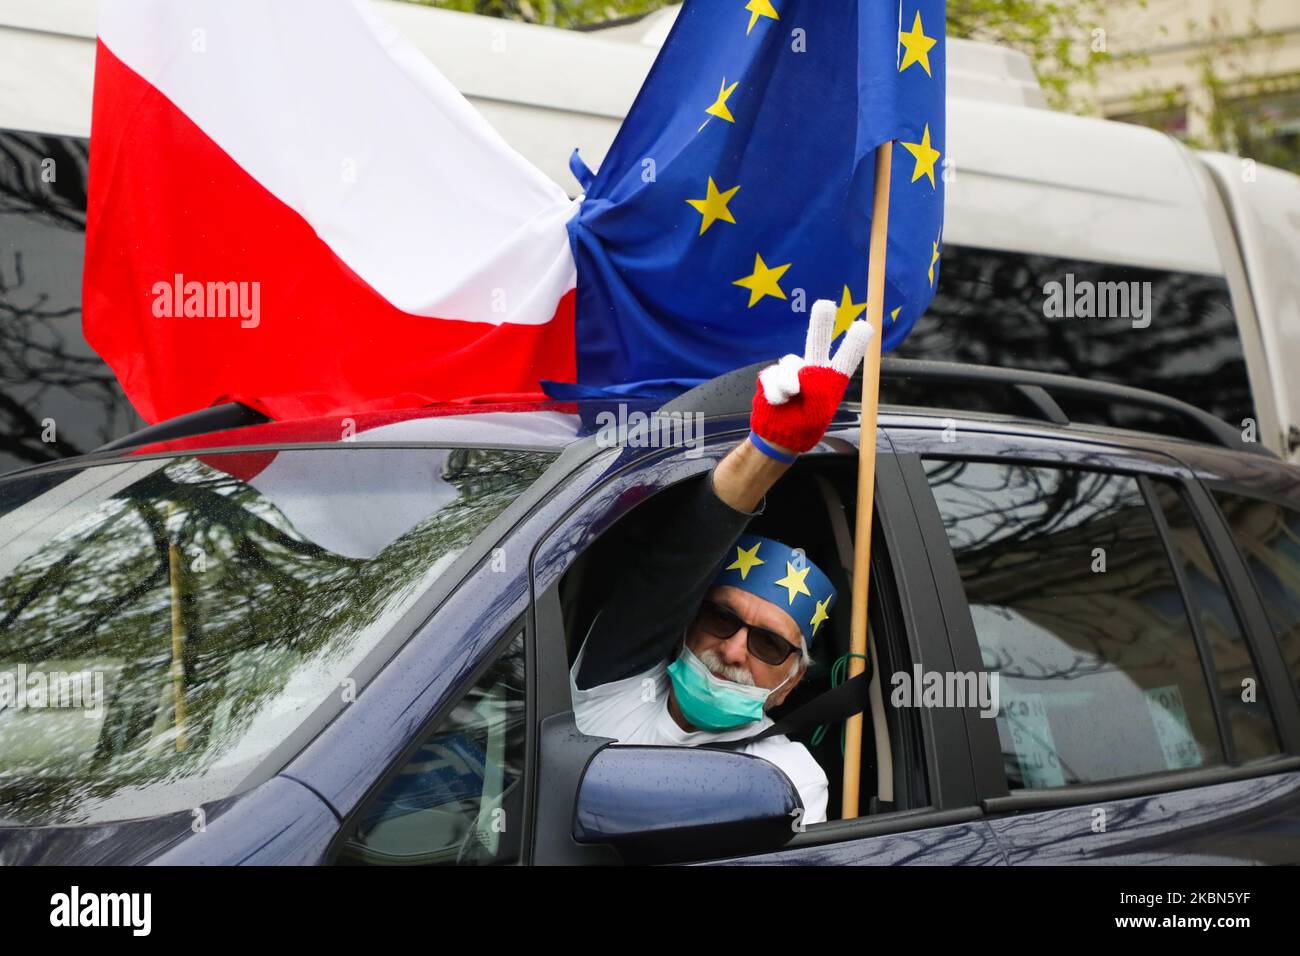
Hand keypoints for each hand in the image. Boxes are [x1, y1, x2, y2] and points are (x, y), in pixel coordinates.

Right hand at [750, 299, 874, 454]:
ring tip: (791, 396)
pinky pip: (772, 376)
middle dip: (821, 323)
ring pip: (790, 362)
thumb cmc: (805, 426)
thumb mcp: (820, 412)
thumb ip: (814, 391)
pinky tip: (778, 402)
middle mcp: (813, 369)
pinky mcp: (771, 376)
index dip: (854, 342)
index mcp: (831, 379)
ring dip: (789, 381)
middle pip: (817, 341)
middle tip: (825, 305)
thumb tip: (798, 378)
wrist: (780, 436)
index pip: (845, 358)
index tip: (865, 326)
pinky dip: (775, 391)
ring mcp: (791, 371)